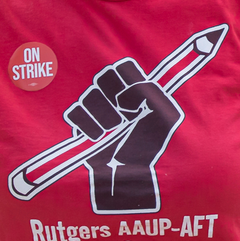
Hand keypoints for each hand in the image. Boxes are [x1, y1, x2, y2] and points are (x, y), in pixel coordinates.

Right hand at [63, 61, 184, 212]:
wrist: (130, 173)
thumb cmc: (149, 146)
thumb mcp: (164, 118)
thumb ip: (150, 95)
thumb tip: (121, 99)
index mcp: (135, 90)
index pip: (123, 67)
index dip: (126, 81)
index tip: (134, 103)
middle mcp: (115, 95)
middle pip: (103, 77)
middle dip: (112, 98)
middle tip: (123, 118)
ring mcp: (97, 108)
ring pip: (89, 96)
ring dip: (102, 116)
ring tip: (112, 131)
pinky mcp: (82, 123)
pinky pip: (75, 112)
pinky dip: (86, 125)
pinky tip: (98, 136)